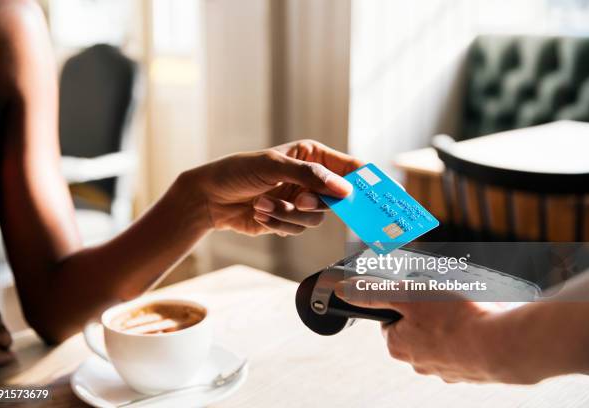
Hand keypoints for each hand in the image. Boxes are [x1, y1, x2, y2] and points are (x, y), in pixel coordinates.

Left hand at [197, 140, 362, 235]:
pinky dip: (278, 223)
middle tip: (299, 200)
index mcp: (313, 156)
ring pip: (315, 218)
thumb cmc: (238, 171)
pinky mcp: (289, 220)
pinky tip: (259, 212)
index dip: (365, 182)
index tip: (378, 196)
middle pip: (336, 199)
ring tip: (262, 204)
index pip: (349, 168)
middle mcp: (311, 179)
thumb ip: (310, 175)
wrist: (210, 198)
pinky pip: (297, 229)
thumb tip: (344, 189)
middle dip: (314, 202)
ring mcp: (301, 201)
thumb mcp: (274, 165)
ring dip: (288, 214)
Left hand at [335, 277, 510, 383]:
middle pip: (416, 330)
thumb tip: (344, 290)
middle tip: (443, 298)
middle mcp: (419, 364)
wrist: (503, 346)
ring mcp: (447, 370)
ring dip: (451, 322)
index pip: (390, 323)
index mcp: (399, 346)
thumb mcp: (408, 295)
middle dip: (428, 311)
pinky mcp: (472, 371)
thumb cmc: (455, 319)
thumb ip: (375, 292)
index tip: (416, 295)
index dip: (401, 304)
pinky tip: (481, 322)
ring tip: (465, 308)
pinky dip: (471, 334)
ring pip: (442, 339)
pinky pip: (466, 347)